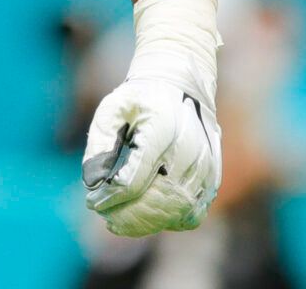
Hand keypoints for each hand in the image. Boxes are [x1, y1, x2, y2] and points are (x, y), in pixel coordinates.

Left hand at [81, 0, 222, 236]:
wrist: (183, 84)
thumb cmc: (141, 98)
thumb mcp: (112, 108)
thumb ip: (99, 143)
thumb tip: (94, 184)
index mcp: (161, 128)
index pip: (133, 181)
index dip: (109, 199)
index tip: (93, 201)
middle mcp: (188, 149)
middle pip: (156, 202)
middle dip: (125, 216)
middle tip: (105, 216)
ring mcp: (205, 167)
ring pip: (174, 211)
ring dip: (145, 223)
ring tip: (121, 221)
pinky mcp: (212, 180)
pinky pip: (191, 213)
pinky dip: (168, 220)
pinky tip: (148, 215)